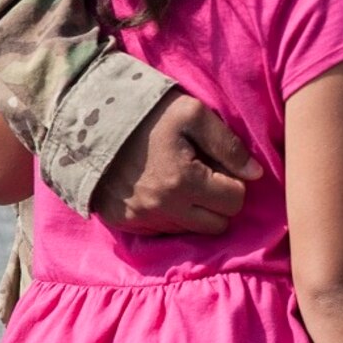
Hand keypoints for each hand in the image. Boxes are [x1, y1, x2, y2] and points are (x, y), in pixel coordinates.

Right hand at [93, 89, 260, 234]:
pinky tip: (158, 188)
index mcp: (184, 182)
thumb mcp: (193, 114)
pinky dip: (168, 214)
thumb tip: (256, 174)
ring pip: (190, 230)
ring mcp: (142, 219)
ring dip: (193, 209)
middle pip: (217, 225)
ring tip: (178, 177)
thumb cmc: (146, 112)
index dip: (234, 182)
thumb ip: (228, 145)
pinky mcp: (124, 223)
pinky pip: (162, 231)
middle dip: (218, 201)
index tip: (219, 165)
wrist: (86, 120)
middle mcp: (164, 209)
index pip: (235, 201)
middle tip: (204, 175)